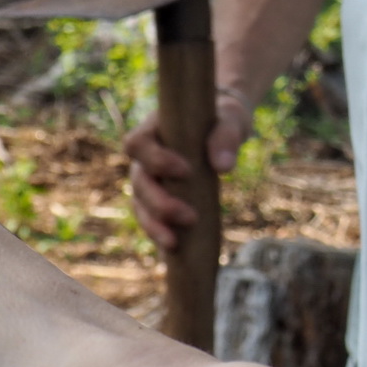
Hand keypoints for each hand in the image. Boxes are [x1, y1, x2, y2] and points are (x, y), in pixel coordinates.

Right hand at [123, 90, 252, 248]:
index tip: (186, 170)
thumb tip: (223, 166)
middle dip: (159, 203)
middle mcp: (145, 158)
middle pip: (137, 181)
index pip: (137, 144)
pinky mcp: (162, 198)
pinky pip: (153, 218)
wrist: (223, 124)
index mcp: (153, 130)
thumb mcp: (230, 119)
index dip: (155, 160)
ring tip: (175, 241)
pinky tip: (173, 250)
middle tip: (188, 216)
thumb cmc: (222, 117)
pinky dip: (160, 233)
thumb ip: (226, 137)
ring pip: (140, 205)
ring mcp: (151, 179)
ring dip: (155, 224)